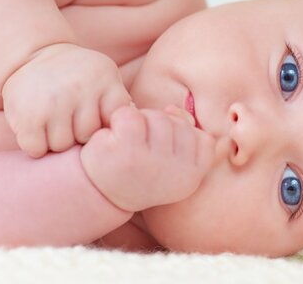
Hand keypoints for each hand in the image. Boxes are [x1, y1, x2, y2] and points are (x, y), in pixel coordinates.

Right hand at [1, 43, 131, 156]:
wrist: (34, 55)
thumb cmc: (79, 76)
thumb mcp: (106, 77)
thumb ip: (121, 101)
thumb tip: (141, 125)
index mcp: (104, 80)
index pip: (116, 120)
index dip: (107, 126)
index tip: (98, 121)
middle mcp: (79, 89)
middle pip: (88, 136)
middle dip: (80, 135)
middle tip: (71, 122)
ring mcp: (52, 102)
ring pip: (62, 145)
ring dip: (57, 141)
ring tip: (55, 124)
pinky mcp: (27, 115)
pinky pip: (37, 148)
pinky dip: (36, 146)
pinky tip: (37, 130)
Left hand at [80, 105, 215, 211]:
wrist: (98, 193)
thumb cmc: (140, 170)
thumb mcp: (172, 160)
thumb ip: (185, 133)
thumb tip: (171, 110)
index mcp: (191, 179)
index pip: (204, 140)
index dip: (184, 139)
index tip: (164, 154)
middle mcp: (175, 174)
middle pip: (179, 124)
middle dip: (159, 127)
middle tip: (142, 148)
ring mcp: (151, 163)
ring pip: (157, 117)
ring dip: (140, 122)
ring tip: (128, 142)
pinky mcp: (126, 152)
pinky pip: (131, 115)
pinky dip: (119, 119)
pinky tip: (113, 137)